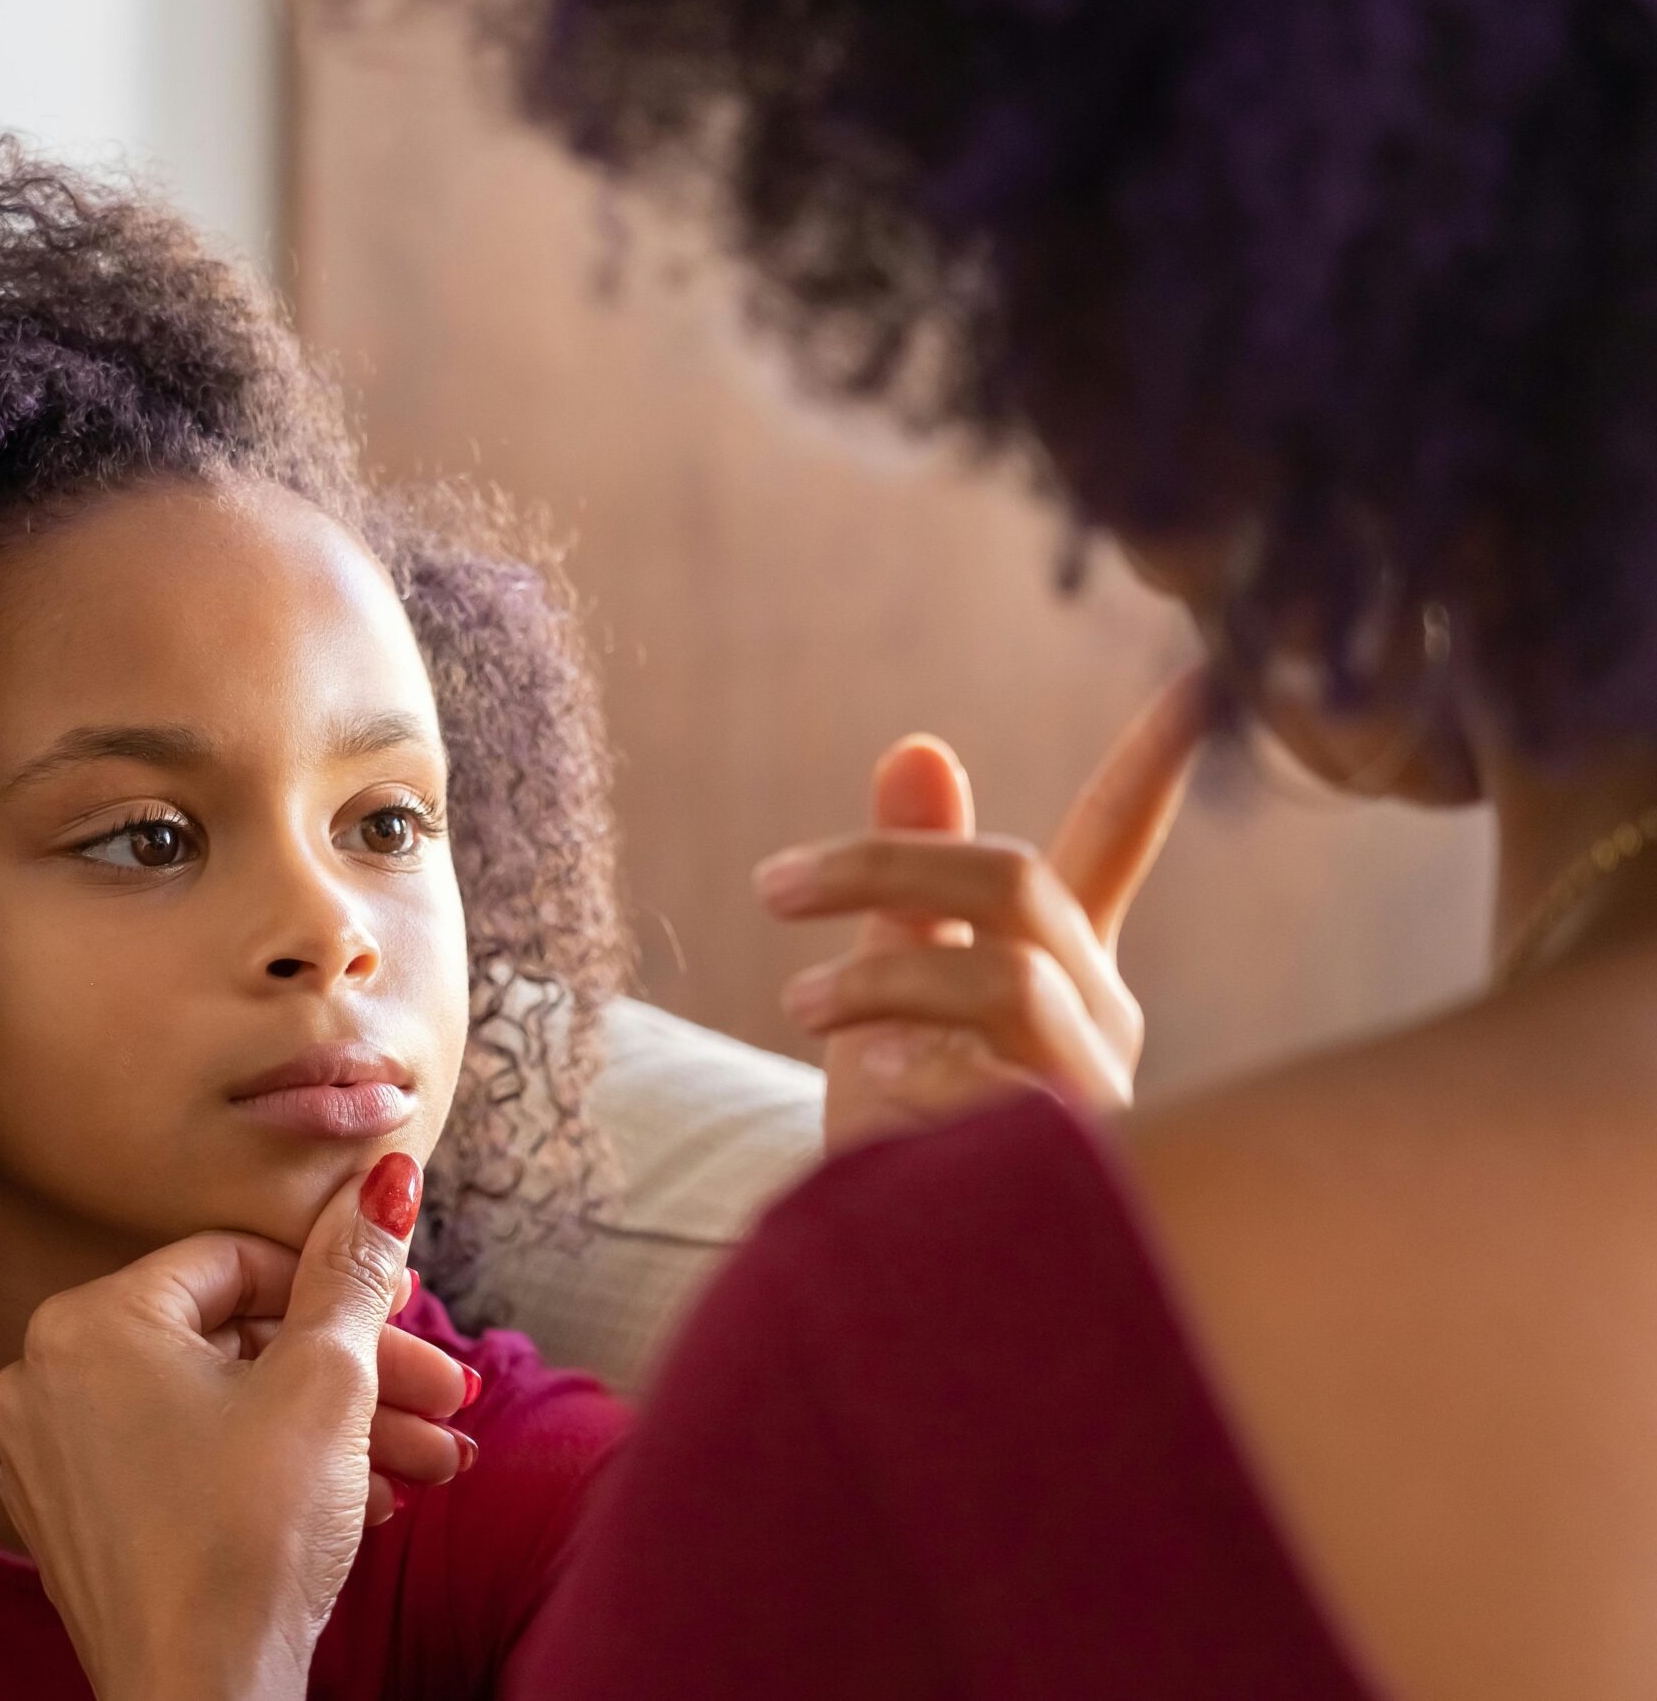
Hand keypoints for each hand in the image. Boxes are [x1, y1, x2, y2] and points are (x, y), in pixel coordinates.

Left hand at [0, 1156, 464, 1700]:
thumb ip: (352, 1270)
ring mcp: (54, 1460)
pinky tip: (366, 1501)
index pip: (235, 1260)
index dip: (337, 1285)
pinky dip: (272, 1470)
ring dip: (335, 1428)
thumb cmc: (252, 1537)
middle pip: (235, 1339)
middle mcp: (47, 1380)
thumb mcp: (326, 1381)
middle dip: (356, 1372)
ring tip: (428, 1461)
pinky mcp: (79, 1528)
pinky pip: (188, 1463)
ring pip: (223, 1408)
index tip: (409, 1315)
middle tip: (441, 1394)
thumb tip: (383, 1177)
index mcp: (88, 1323)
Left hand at [755, 672, 1206, 1149]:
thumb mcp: (891, 995)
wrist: (903, 1300)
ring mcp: (1100, 1095)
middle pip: (1017, 883)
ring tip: (796, 1009)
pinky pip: (995, 1092)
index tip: (1206, 677)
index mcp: (1063, 968)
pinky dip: (915, 1084)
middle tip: (772, 885)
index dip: (1152, 765)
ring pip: (1006, 978)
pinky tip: (875, 1100)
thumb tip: (917, 744)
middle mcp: (1101, 1022)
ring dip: (883, 979)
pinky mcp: (1080, 1172)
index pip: (1111, 846)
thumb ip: (909, 884)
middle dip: (885, 862)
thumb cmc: (903, 1136)